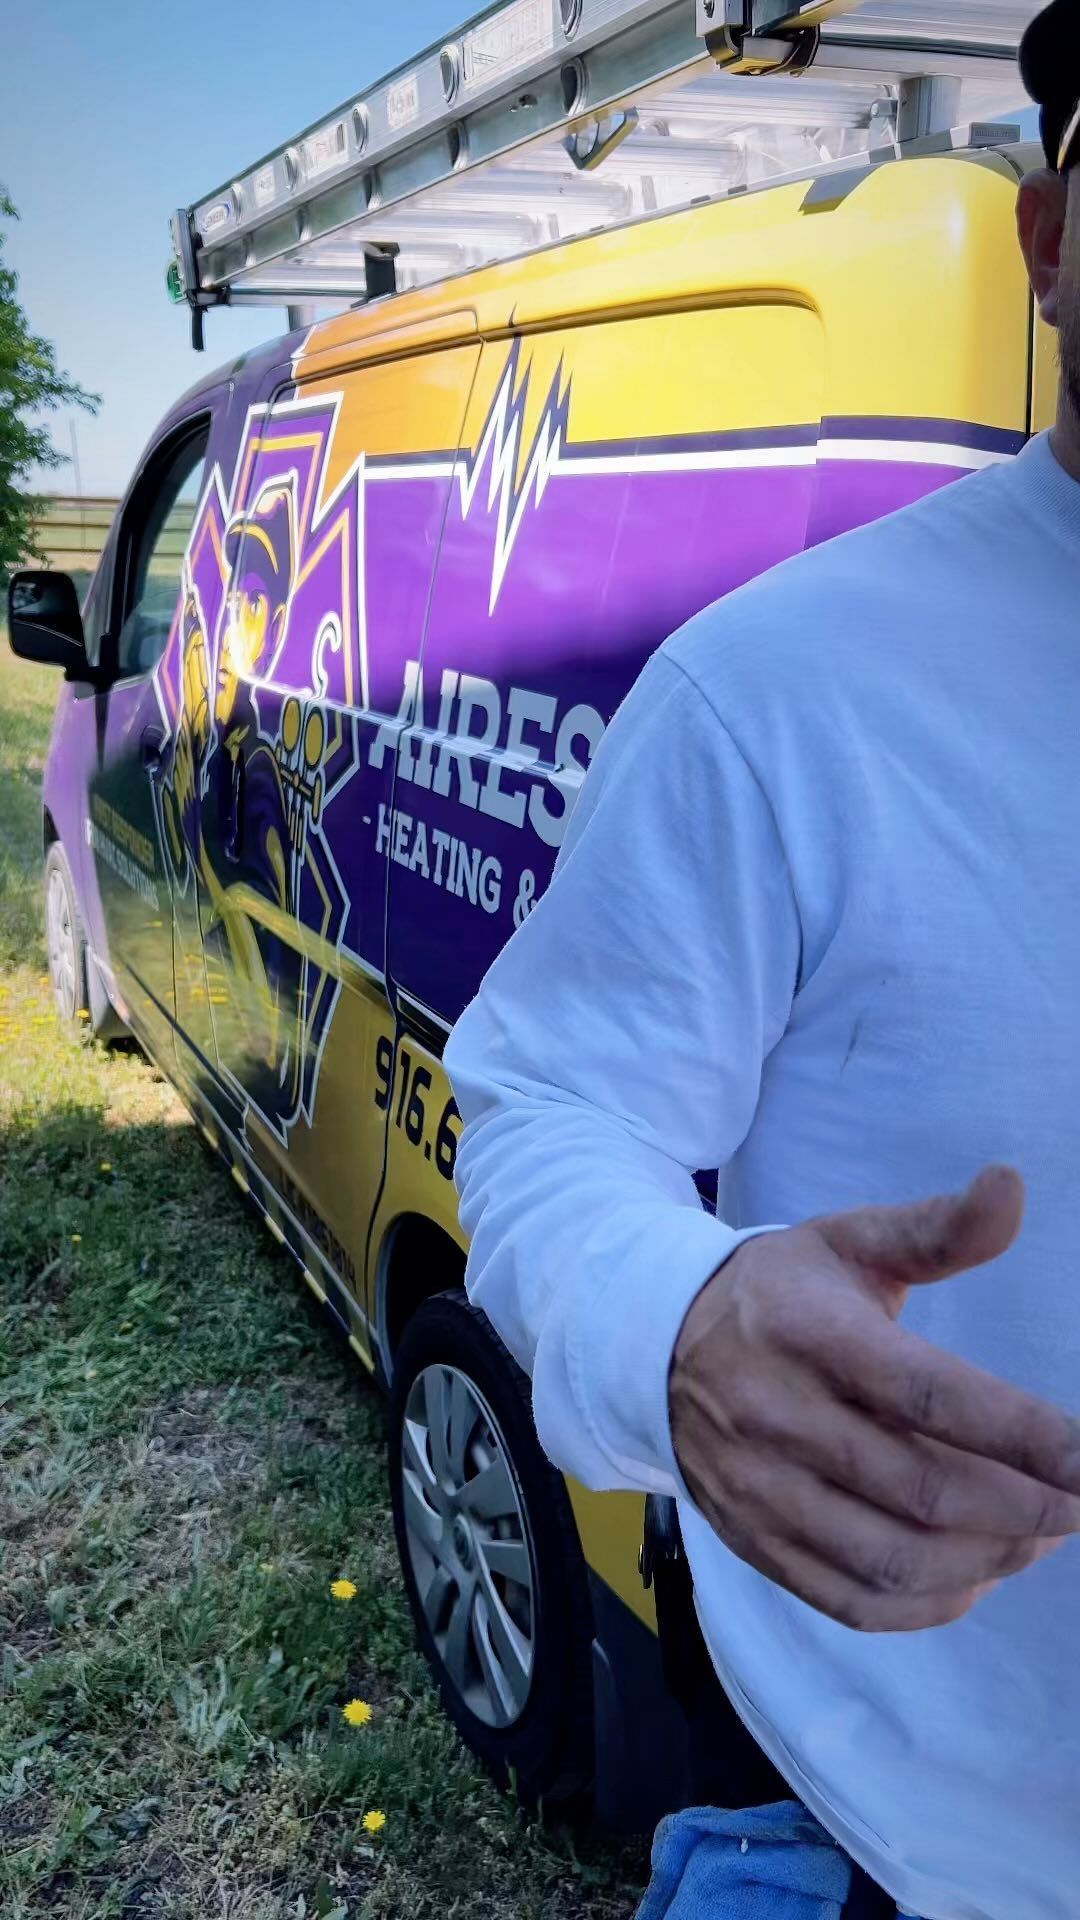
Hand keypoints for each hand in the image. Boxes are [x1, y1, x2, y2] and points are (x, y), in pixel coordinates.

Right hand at [669, 1167, 1079, 1630]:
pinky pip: (852, 1600)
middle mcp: (777, 1416)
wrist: (655, 1341)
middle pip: (924, 1489)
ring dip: (988, 1559)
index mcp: (809, 1334)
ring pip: (893, 1558)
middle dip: (1026, 1507)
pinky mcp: (752, 1539)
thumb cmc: (780, 1291)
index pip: (932, 1395)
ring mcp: (759, 1488)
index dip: (1026, 1436)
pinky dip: (929, 1604)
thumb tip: (1012, 1186)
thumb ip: (938, 1228)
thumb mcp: (849, 1240)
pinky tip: (973, 1574)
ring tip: (1036, 1535)